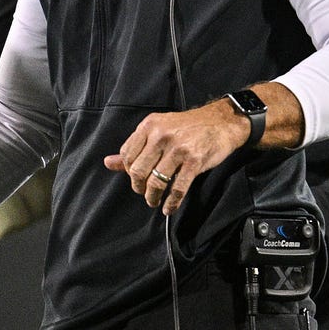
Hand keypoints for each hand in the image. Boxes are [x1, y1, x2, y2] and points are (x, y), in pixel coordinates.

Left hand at [103, 99, 246, 214]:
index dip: (129, 172)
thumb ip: (134, 147)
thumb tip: (107, 163)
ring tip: (154, 201)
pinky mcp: (194, 161)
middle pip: (138, 170)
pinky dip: (171, 202)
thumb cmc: (187, 128)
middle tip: (144, 193)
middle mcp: (161, 135)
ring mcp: (178, 148)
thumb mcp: (158, 130)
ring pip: (156, 182)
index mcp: (149, 125)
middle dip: (138, 187)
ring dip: (153, 197)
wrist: (221, 122)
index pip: (127, 155)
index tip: (136, 178)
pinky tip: (169, 208)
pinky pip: (177, 188)